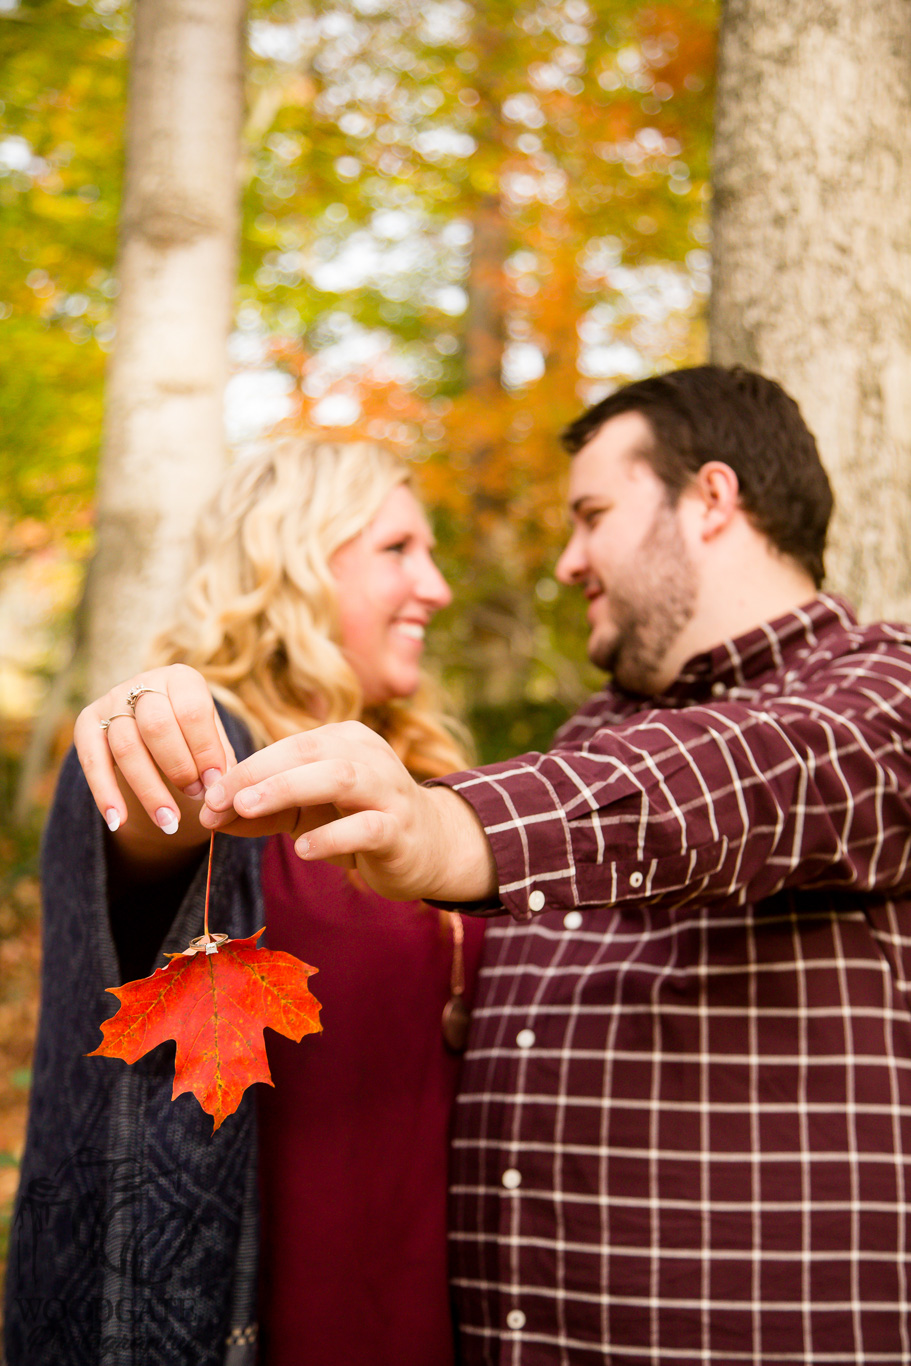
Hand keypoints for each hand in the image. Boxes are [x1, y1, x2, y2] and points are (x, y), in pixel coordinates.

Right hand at [74, 664, 234, 864]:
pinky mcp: (87, 723)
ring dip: (149, 790)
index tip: (215, 784)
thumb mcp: (212, 737)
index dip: (205, 750)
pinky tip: (119, 821)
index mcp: (181, 679)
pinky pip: (91, 760)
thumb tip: (222, 787)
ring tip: (169, 822)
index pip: (192, 711)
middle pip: (156, 726)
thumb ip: (219, 758)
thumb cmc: (193, 734)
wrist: (157, 725)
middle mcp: (143, 684)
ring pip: (125, 746)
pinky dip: (105, 794)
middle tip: (195, 796)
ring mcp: (111, 701)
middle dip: (178, 767)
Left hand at [200, 721, 496, 902]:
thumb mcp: (305, 812)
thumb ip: (259, 811)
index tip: (209, 797)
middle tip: (220, 801)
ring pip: (340, 777)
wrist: (428, 846)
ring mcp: (388, 790)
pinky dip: (331, 836)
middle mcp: (368, 755)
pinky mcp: (400, 828)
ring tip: (248, 809)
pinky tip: (303, 850)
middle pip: (309, 751)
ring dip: (288, 789)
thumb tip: (208, 817)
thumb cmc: (357, 820)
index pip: (288, 746)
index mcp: (344, 740)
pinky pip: (366, 827)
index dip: (245, 768)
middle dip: (258, 774)